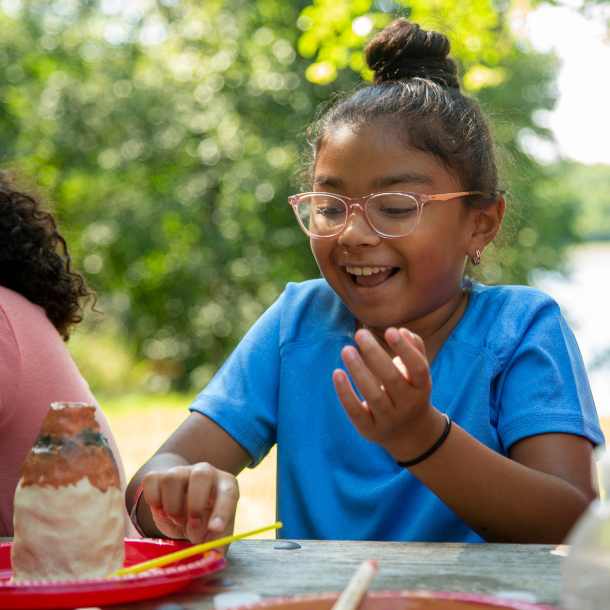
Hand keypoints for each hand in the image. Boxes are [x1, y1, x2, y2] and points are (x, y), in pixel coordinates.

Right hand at [141, 463, 238, 549]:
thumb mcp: (214, 534)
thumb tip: (216, 556)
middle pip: (201, 475)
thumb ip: (217, 544)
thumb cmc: (204, 522)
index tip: (214, 529)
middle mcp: (205, 473)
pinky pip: (151, 479)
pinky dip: (153, 498)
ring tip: (176, 519)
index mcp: (225, 485)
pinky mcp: (159, 476)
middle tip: (193, 524)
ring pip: (173, 477)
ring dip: (172, 504)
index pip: (228, 492)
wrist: (183, 511)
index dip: (222, 510)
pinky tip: (161, 511)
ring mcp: (181, 472)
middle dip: (196, 503)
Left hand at [332, 327, 444, 461]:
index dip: (405, 350)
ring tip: (346, 350)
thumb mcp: (418, 375)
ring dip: (358, 371)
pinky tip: (337, 373)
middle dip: (375, 354)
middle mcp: (408, 405)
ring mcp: (389, 419)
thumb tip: (401, 330)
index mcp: (422, 388)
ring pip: (373, 395)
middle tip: (360, 334)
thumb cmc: (411, 392)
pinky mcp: (370, 429)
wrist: (411, 435)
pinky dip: (345, 393)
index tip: (390, 330)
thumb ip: (415, 350)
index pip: (418, 368)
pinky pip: (356, 412)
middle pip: (392, 379)